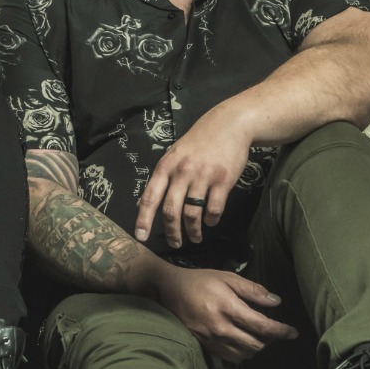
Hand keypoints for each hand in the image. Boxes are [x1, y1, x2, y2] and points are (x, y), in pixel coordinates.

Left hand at [135, 105, 251, 246]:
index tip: (140, 236)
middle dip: (171, 232)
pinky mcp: (223, 180)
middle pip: (170, 210)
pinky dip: (211, 220)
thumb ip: (161, 179)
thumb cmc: (199, 142)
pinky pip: (214, 208)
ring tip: (195, 237)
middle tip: (174, 243)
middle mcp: (182, 172)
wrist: (229, 125)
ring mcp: (203, 176)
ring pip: (192, 213)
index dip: (143, 219)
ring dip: (193, 231)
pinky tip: (210, 221)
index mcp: (166, 166)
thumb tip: (141, 203)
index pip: (149, 197)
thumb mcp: (173, 155)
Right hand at [149, 263, 298, 362]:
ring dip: (256, 346)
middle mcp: (221, 327)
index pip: (263, 326)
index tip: (293, 333)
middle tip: (270, 329)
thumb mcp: (228, 278)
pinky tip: (242, 340)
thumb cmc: (200, 281)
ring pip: (246, 353)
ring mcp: (213, 339)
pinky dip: (243, 352)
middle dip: (269, 339)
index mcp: (229, 308)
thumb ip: (253, 290)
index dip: (281, 331)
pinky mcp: (206, 345)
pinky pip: (232, 357)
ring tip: (256, 334)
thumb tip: (275, 302)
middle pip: (257, 344)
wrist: (169, 290)